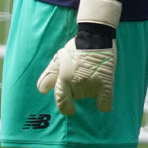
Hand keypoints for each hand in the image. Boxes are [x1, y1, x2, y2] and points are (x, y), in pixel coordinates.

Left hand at [35, 0, 122, 115]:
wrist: (96, 36)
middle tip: (84, 74)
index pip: (61, 101)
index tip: (70, 111)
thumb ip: (49, 76)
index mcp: (63, 78)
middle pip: (77, 97)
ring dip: (91, 90)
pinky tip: (102, 102)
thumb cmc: (76, 47)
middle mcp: (76, 83)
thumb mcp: (59, 59)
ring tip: (93, 73)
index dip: (65, 108)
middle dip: (79, 89)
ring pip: (90, 96)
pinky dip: (103, 105)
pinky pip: (105, 103)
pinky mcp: (106, 83)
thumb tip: (41, 91)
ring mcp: (91, 84)